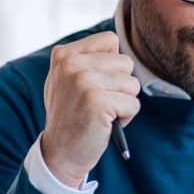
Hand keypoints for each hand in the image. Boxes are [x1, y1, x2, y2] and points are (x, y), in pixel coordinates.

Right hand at [41, 31, 140, 187]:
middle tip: (101, 102)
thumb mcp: (68, 79)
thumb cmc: (71, 115)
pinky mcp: (97, 102)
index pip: (110, 40)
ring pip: (132, 83)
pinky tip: (106, 124)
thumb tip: (116, 40)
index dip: (113, 64)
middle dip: (122, 85)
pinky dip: (127, 117)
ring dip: (124, 102)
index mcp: (64, 54)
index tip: (97, 83)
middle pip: (126, 63)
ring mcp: (83, 81)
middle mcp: (71, 64)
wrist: (60, 153)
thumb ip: (86, 59)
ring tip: (103, 113)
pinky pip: (133, 104)